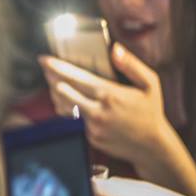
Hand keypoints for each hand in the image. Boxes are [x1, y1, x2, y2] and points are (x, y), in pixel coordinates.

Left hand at [40, 43, 171, 166]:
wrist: (152, 146)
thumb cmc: (151, 111)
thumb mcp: (150, 84)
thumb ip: (132, 64)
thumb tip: (115, 48)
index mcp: (110, 95)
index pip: (75, 78)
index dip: (56, 67)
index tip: (44, 59)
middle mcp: (97, 111)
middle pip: (63, 91)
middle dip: (51, 77)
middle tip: (45, 68)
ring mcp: (92, 127)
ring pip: (63, 106)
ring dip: (55, 92)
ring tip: (52, 81)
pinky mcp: (90, 137)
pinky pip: (72, 120)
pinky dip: (66, 108)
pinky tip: (65, 99)